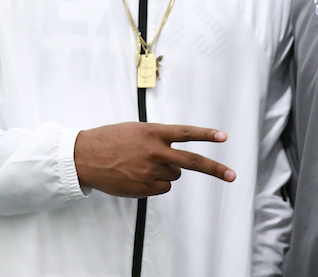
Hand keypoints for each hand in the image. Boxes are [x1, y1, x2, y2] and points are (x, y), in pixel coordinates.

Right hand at [74, 122, 234, 197]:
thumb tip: (174, 151)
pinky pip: (162, 187)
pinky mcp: (143, 188)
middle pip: (191, 162)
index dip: (206, 134)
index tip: (223, 137)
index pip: (186, 133)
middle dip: (215, 169)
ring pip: (174, 175)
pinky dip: (156, 183)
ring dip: (166, 171)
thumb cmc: (110, 140)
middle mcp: (155, 152)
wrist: (85, 156)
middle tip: (232, 176)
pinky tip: (138, 175)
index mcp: (153, 133)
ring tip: (143, 164)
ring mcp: (150, 171)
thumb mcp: (136, 130)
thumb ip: (157, 138)